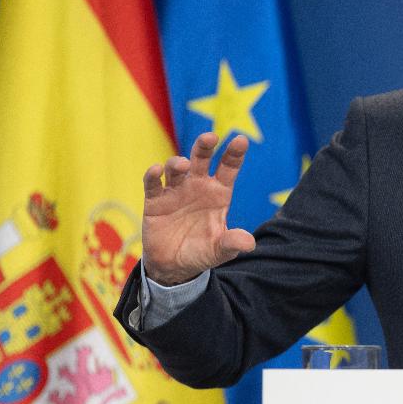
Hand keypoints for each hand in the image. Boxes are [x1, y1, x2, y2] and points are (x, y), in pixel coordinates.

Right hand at [141, 132, 254, 285]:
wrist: (174, 266)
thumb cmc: (202, 252)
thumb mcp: (219, 250)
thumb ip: (232, 243)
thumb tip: (249, 243)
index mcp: (218, 193)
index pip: (228, 168)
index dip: (234, 154)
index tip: (241, 140)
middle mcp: (197, 186)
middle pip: (201, 159)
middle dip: (205, 146)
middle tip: (210, 136)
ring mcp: (176, 191)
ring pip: (176, 168)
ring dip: (177, 163)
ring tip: (182, 165)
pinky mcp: (155, 201)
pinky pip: (153, 184)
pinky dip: (153, 175)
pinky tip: (156, 170)